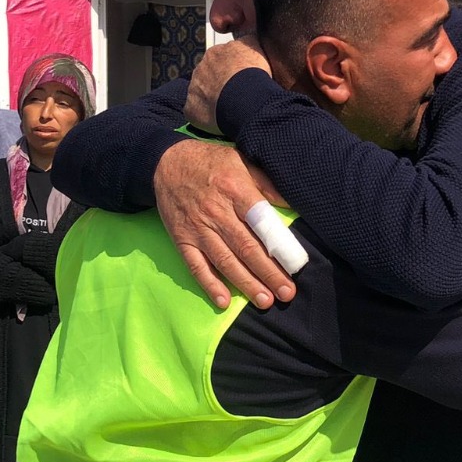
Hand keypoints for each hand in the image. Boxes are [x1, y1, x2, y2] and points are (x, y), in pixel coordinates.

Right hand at [154, 138, 293, 309]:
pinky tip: (224, 301)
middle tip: (286, 293)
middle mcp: (216, 212)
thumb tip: (293, 203)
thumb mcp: (242, 160)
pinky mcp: (181, 239)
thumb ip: (267, 183)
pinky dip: (210, 284)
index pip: (261, 223)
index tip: (295, 266)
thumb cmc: (211, 162)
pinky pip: (196, 265)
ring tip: (265, 301)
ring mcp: (197, 228)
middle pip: (246, 248)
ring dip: (246, 283)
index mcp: (235, 190)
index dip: (279, 246)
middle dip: (268, 273)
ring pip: (225, 261)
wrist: (165, 162)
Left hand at [185, 36, 271, 132]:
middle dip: (220, 83)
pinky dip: (205, 116)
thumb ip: (248, 40)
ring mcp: (193, 88)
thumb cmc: (253, 72)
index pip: (221, 59)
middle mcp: (200, 68)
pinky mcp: (190, 108)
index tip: (241, 77)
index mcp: (215, 53)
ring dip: (212, 99)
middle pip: (209, 75)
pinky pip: (196, 112)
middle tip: (235, 93)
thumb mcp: (255, 46)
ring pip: (201, 93)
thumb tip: (248, 38)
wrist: (243, 97)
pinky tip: (218, 120)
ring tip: (229, 108)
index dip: (232, 69)